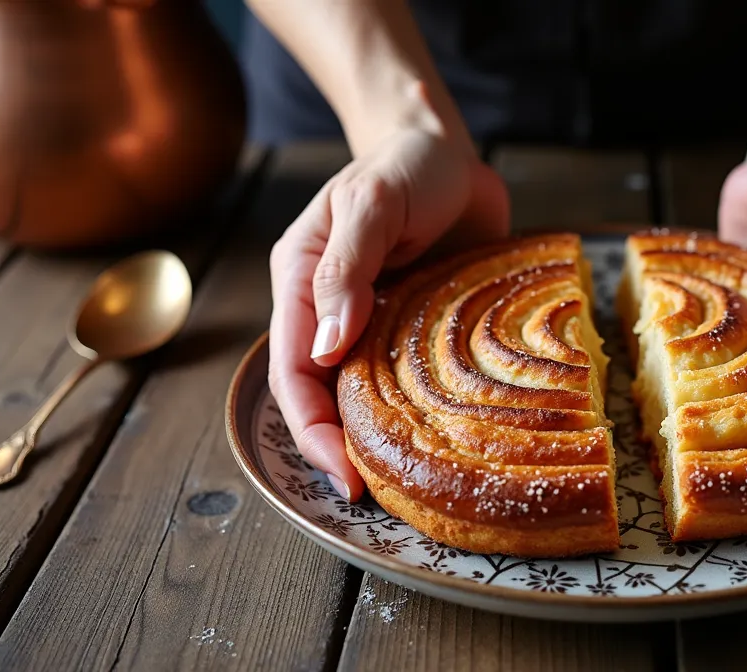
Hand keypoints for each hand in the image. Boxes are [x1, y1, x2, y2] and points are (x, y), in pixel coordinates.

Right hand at [267, 127, 509, 501]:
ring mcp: (379, 324)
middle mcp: (334, 313)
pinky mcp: (423, 329)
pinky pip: (416, 379)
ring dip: (384, 438)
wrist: (449, 149)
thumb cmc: (405, 166)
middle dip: (344, 448)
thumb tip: (327, 348)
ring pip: (369, 396)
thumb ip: (346, 269)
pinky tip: (452, 438)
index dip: (312, 428)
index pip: (294, 372)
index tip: (343, 472)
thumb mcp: (371, 204)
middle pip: (326, 396)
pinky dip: (426, 411)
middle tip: (380, 494)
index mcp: (303, 285)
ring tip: (413, 481)